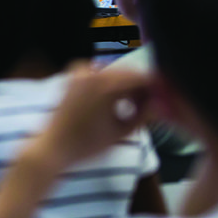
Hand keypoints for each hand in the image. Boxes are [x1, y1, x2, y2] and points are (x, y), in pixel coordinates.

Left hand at [27, 63, 153, 168]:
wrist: (53, 147)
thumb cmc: (87, 144)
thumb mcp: (122, 132)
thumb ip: (145, 115)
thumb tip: (162, 103)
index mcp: (106, 83)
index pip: (141, 78)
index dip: (156, 89)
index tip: (164, 101)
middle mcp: (93, 70)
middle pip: (128, 74)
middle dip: (141, 89)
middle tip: (151, 107)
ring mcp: (81, 70)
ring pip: (115, 74)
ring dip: (126, 88)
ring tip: (133, 109)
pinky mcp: (74, 75)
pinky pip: (101, 75)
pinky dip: (110, 86)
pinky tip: (116, 104)